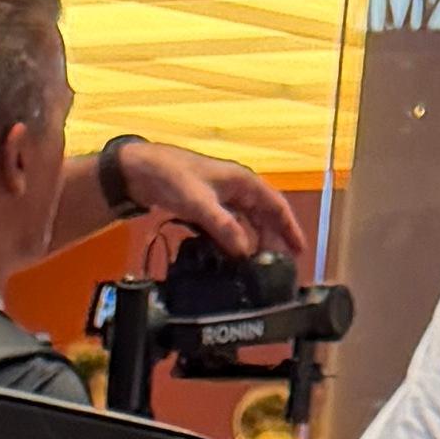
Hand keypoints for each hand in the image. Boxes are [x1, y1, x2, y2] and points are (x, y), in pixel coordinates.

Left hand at [103, 134, 312, 279]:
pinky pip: (227, 227)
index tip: (299, 251)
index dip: (290, 228)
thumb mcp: (200, 203)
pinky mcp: (206, 207)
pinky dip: (231, 242)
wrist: (140, 170)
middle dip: (272, 241)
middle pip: (264, 217)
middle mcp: (237, 189)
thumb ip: (223, 227)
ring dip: (252, 243)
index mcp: (243, 182)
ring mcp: (222, 198)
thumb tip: (244, 252)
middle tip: (276, 268)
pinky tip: (228, 258)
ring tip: (255, 268)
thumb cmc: (172, 176)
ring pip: (245, 223)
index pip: (276, 206)